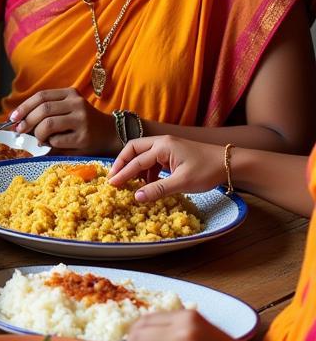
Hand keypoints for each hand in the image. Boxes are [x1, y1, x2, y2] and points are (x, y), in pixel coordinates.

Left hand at [9, 88, 115, 151]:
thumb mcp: (67, 109)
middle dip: (26, 121)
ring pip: (48, 124)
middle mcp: (77, 104)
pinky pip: (56, 140)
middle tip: (19, 131)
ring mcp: (81, 120)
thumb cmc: (82, 123)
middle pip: (43, 109)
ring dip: (37, 134)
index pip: (42, 96)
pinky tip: (52, 144)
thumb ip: (46, 111)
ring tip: (39, 139)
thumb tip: (17, 121)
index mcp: (70, 94)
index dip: (24, 106)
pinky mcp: (83, 137)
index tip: (13, 117)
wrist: (110, 134)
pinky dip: (49, 143)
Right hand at [107, 136, 224, 202]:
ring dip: (135, 167)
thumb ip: (158, 189)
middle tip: (115, 178)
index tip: (111, 184)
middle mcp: (162, 142)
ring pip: (143, 153)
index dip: (122, 173)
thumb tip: (136, 198)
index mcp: (162, 146)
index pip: (136, 161)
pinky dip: (147, 170)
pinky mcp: (173, 153)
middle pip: (134, 149)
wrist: (230, 163)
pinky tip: (149, 182)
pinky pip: (153, 159)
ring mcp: (168, 146)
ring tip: (131, 183)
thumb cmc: (207, 171)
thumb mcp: (182, 183)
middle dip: (123, 163)